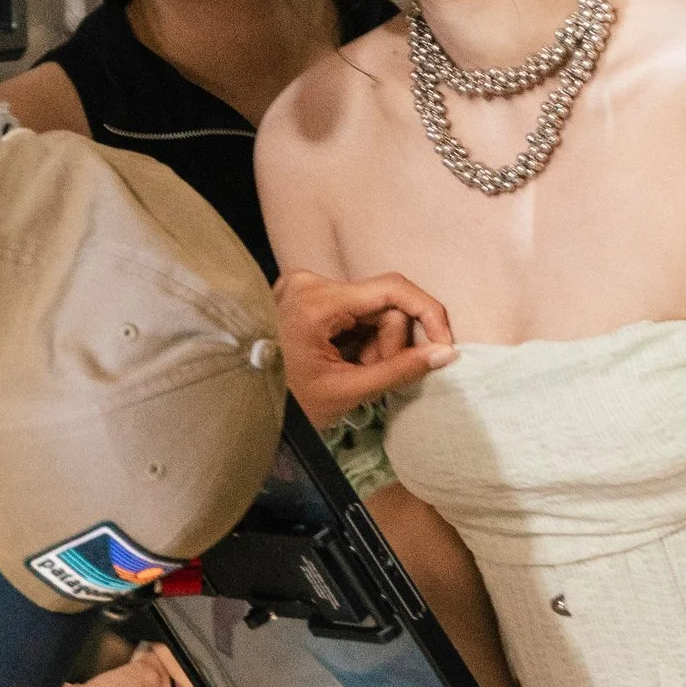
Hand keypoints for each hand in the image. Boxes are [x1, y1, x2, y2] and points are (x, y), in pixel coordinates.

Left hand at [277, 269, 455, 427]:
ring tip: (351, 373)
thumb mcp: (347, 391)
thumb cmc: (286, 404)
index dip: (429, 315)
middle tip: (371, 375)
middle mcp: (310, 282)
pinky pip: (350, 312)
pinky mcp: (303, 295)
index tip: (443, 345)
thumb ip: (400, 370)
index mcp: (319, 300)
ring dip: (373, 345)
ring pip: (370, 310)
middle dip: (388, 344)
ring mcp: (304, 286)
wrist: (240, 405)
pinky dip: (357, 340)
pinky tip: (341, 362)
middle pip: (382, 305)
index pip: (394, 289)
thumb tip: (445, 352)